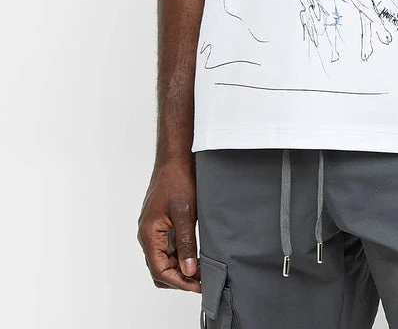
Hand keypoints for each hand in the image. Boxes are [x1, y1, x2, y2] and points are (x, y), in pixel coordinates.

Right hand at [137, 157, 200, 292]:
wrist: (176, 158)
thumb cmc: (177, 180)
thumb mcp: (185, 213)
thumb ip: (186, 243)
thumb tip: (189, 270)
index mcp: (149, 234)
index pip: (159, 270)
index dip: (179, 281)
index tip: (197, 286)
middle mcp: (148, 235)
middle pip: (159, 269)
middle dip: (179, 279)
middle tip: (202, 281)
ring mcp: (154, 230)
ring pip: (164, 259)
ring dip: (181, 268)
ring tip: (202, 270)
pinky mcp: (162, 225)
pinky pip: (168, 247)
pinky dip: (181, 256)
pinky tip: (197, 256)